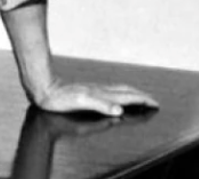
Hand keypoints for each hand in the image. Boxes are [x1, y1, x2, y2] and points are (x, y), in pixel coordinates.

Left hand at [31, 80, 158, 116]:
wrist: (44, 89)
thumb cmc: (60, 99)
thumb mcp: (81, 103)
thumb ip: (101, 105)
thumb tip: (119, 109)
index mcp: (102, 94)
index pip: (128, 96)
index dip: (142, 100)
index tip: (154, 103)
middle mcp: (100, 90)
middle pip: (126, 91)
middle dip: (141, 96)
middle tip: (152, 101)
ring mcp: (94, 90)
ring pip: (119, 90)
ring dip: (132, 94)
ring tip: (140, 97)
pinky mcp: (87, 91)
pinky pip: (110, 91)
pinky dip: (120, 94)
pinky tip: (116, 97)